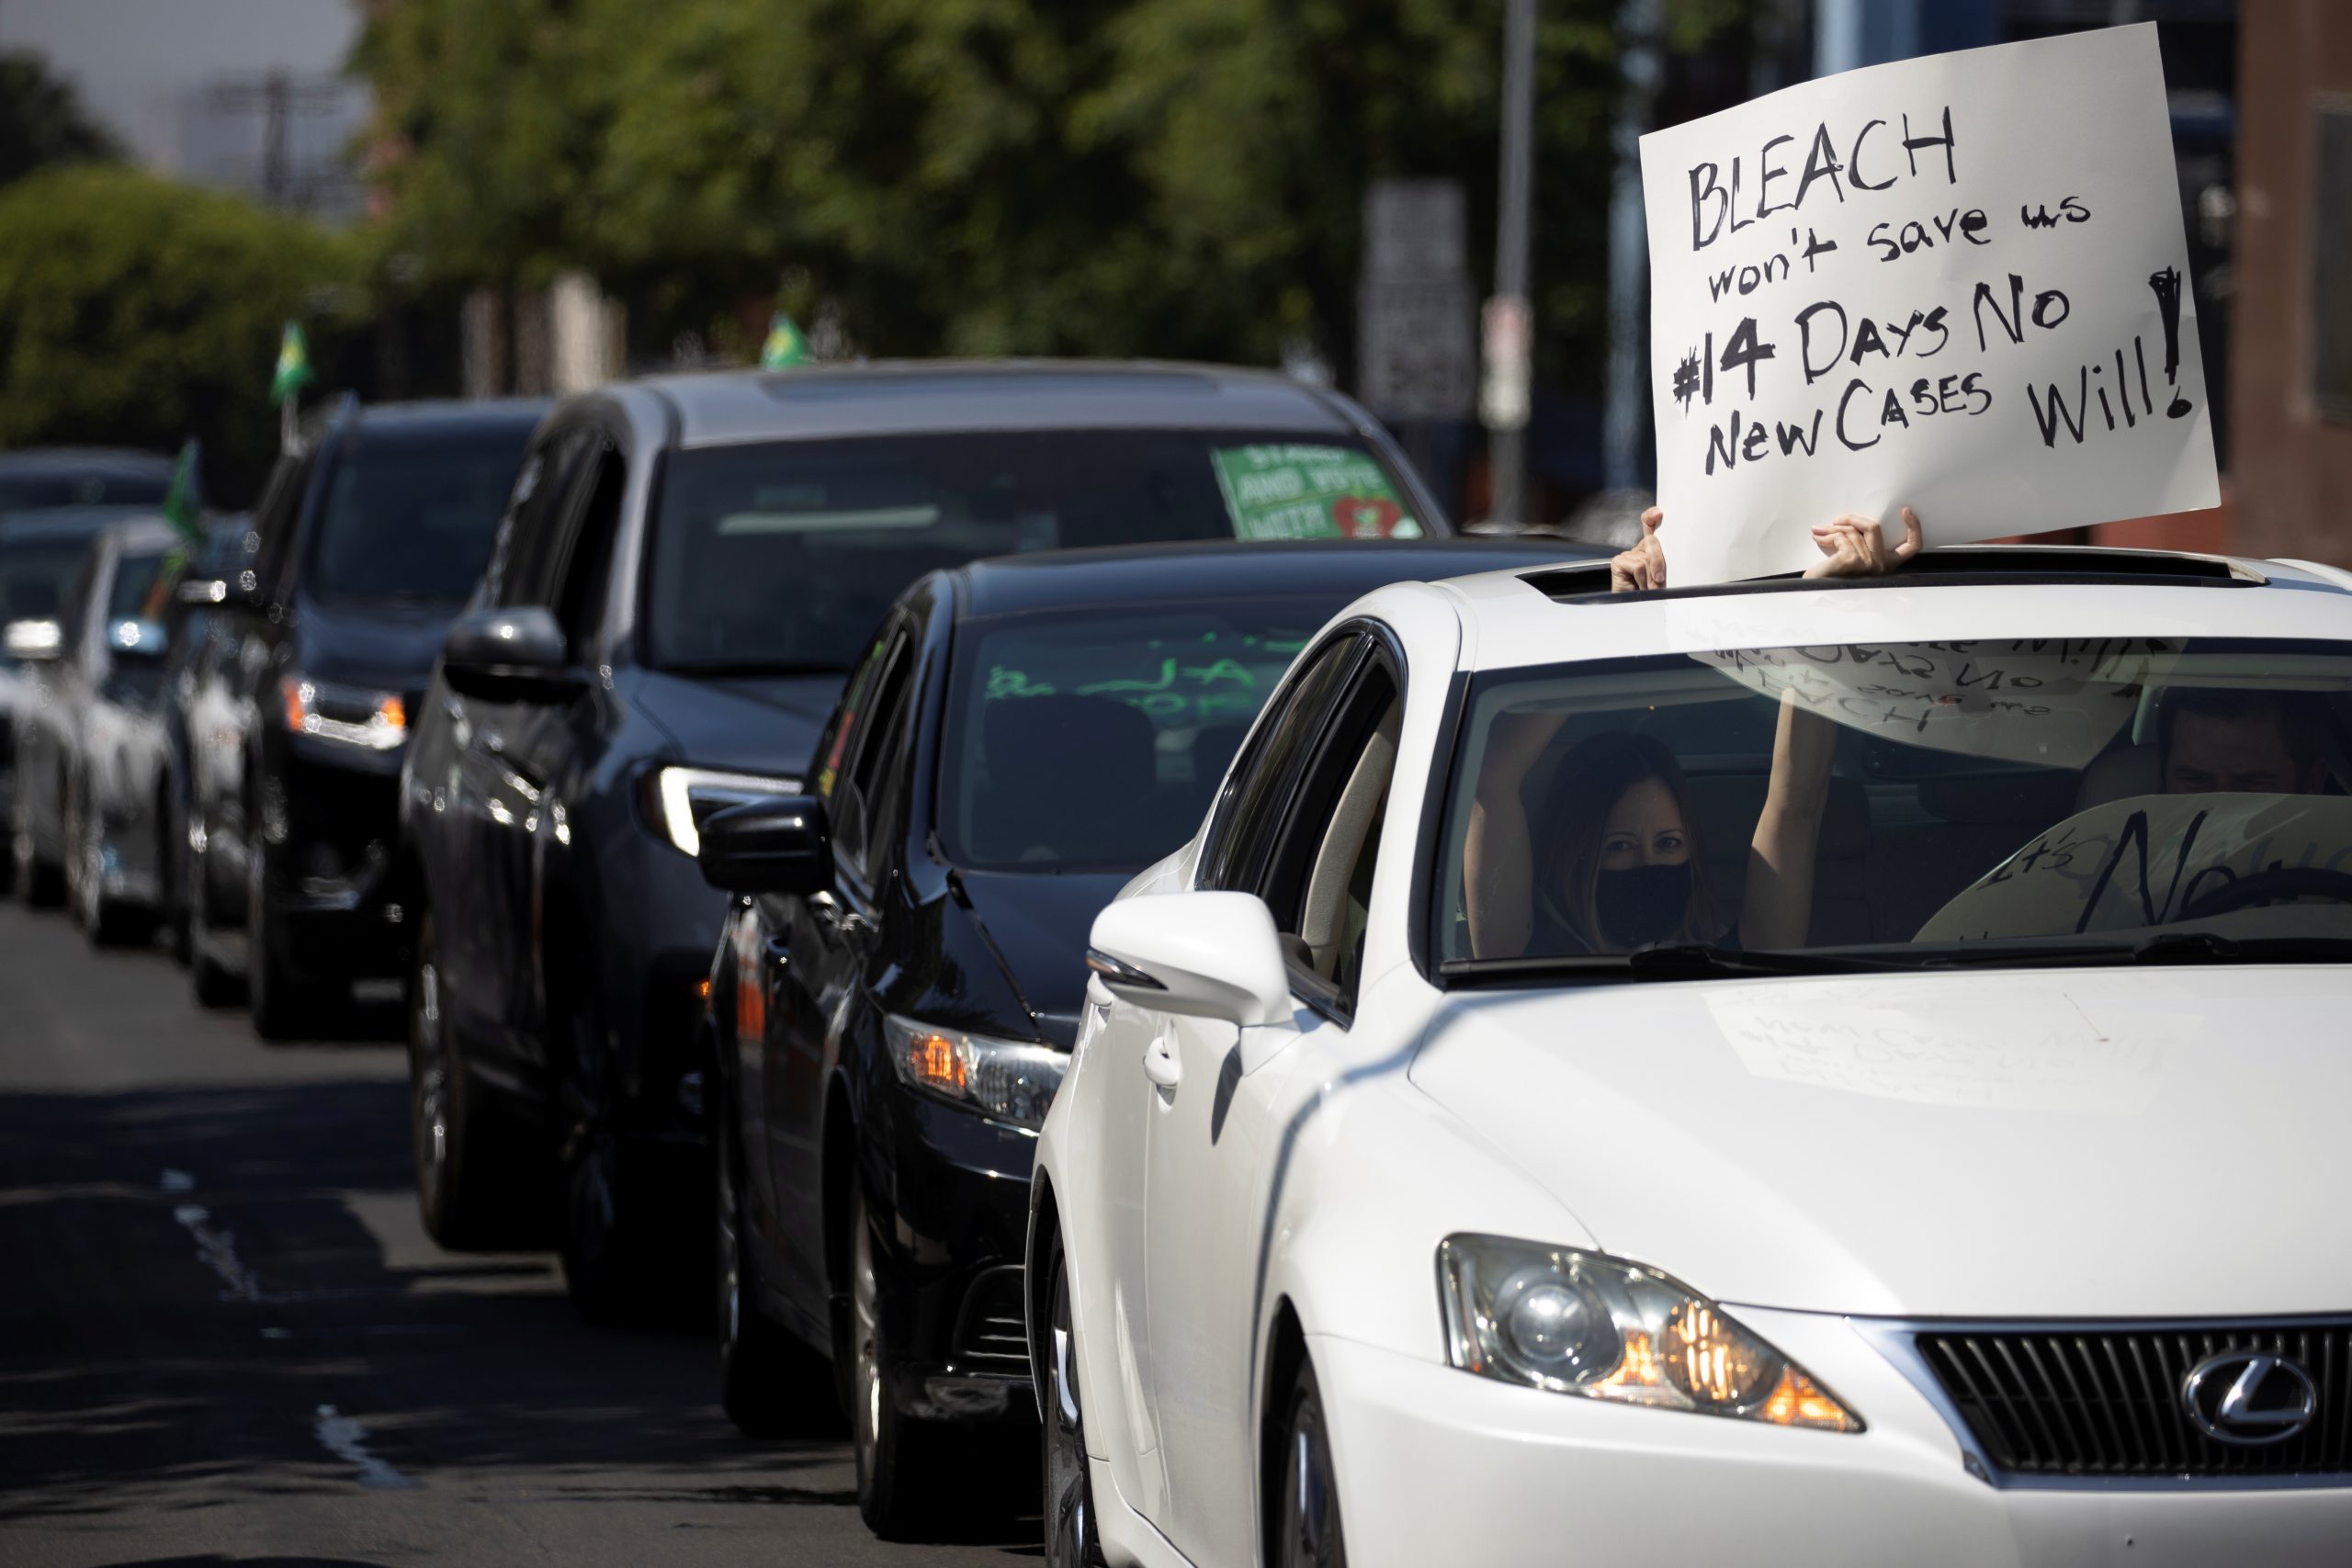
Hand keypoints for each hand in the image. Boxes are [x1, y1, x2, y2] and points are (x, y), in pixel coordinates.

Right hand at [1610, 506, 1666, 592]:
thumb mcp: (1663, 573)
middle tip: (1660, 579)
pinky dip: (1642, 579)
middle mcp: (1638, 550)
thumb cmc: (1653, 594)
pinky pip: (1638, 565)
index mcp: (1650, 550)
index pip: (1649, 526)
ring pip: (1646, 557)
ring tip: (1649, 588)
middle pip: (1652, 541)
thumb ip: (1663, 558)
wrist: (1638, 609)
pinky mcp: (1618, 562)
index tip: (1659, 513)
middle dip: (1659, 561)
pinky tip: (1639, 587)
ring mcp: (1627, 555)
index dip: (1652, 516)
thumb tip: (1661, 543)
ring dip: (1651, 577)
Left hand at [1803, 506, 1922, 578]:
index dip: (1914, 527)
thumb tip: (1854, 524)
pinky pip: (1841, 537)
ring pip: (1852, 531)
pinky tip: (1818, 537)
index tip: (1906, 511)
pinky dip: (1827, 535)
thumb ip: (1861, 548)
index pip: (1911, 547)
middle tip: (1836, 520)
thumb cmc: (1830, 581)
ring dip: (1831, 528)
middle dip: (1853, 518)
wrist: (1814, 594)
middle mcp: (1880, 566)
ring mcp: (1868, 563)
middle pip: (1874, 527)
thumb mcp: (1853, 563)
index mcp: (1885, 566)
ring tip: (1818, 531)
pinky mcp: (1851, 560)